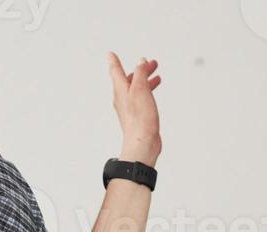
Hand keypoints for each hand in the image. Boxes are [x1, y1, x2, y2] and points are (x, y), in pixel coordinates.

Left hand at [106, 53, 161, 167]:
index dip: (114, 61)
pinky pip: (141, 99)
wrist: (142, 142)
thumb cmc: (140, 119)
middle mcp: (122, 98)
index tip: (111, 54)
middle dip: (140, 70)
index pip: (115, 71)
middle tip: (150, 63)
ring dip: (145, 80)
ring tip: (156, 76)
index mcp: (121, 90)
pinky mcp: (137, 116)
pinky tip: (154, 94)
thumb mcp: (140, 89)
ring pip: (136, 89)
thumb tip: (140, 62)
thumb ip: (140, 73)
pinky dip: (147, 92)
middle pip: (129, 79)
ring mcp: (129, 108)